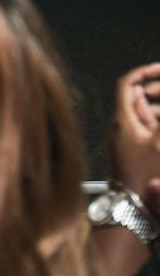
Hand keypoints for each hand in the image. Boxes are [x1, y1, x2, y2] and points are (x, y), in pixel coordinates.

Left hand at [108, 62, 159, 206]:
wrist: (135, 208)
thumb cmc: (145, 176)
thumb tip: (155, 100)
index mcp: (123, 120)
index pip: (126, 84)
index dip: (143, 72)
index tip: (159, 67)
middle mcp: (120, 128)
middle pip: (134, 97)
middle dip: (155, 89)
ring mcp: (126, 140)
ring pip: (142, 114)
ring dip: (157, 107)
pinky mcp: (132, 152)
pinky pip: (145, 130)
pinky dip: (156, 123)